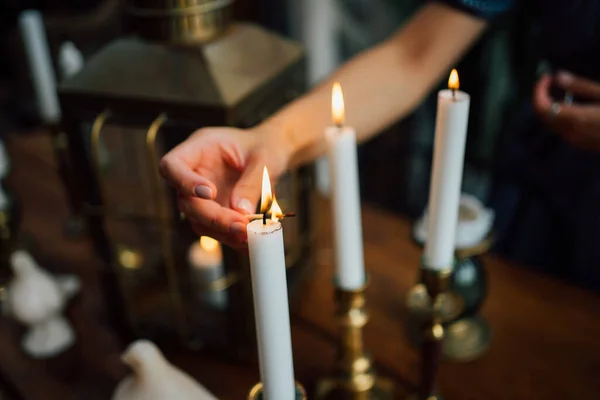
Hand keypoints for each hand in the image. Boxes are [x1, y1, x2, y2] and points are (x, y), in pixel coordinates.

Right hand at [159, 124, 290, 248]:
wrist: (273, 153)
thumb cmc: (266, 146)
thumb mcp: (266, 157)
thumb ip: (253, 180)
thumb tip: (240, 210)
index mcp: (199, 148)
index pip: (172, 165)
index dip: (183, 182)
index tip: (209, 193)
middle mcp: (194, 173)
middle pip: (186, 201)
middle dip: (212, 216)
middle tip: (241, 224)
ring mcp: (201, 195)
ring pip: (197, 220)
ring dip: (220, 231)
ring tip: (247, 234)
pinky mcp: (214, 211)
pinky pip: (214, 229)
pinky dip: (229, 236)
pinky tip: (248, 240)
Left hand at [533, 71, 599, 150]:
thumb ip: (580, 86)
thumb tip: (558, 76)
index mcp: (576, 119)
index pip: (542, 107)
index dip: (538, 90)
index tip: (546, 77)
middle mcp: (571, 133)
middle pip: (544, 116)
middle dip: (543, 96)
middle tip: (551, 80)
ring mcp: (576, 141)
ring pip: (552, 123)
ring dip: (553, 105)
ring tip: (566, 89)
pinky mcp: (582, 144)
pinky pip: (563, 128)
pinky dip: (562, 114)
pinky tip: (574, 102)